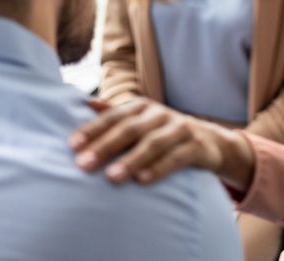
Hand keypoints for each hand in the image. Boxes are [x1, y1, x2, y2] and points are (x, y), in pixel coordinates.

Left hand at [69, 97, 254, 189]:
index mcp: (142, 107)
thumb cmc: (164, 134)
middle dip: (105, 146)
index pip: (113, 116)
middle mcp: (160, 114)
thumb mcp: (141, 121)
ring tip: (112, 178)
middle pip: (130, 129)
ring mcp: (180, 128)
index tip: (72, 146)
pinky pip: (177, 157)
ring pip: (153, 143)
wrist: (211, 142)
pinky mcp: (197, 146)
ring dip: (131, 160)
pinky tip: (143, 181)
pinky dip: (160, 168)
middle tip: (84, 165)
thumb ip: (114, 114)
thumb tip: (84, 103)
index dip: (93, 129)